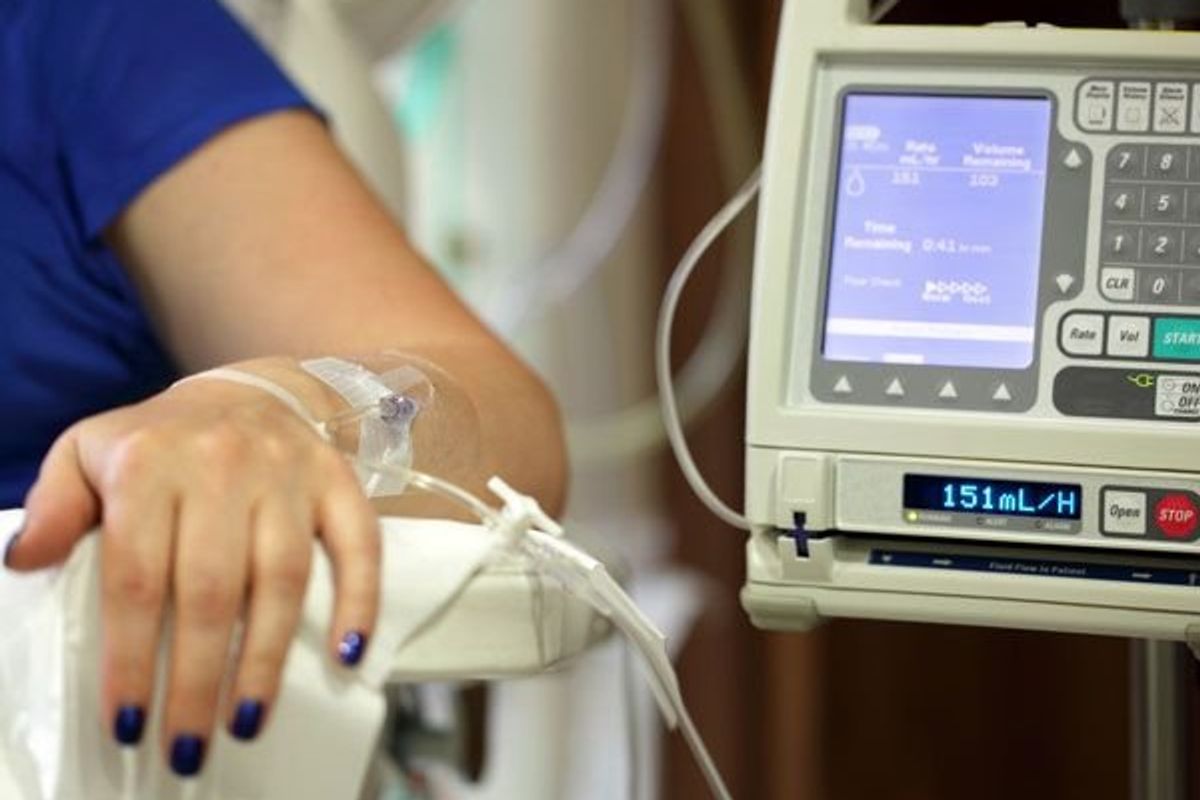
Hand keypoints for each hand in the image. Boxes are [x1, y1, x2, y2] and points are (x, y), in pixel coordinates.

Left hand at [4, 376, 379, 775]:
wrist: (247, 393)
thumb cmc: (161, 442)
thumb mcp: (87, 454)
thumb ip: (55, 506)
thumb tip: (27, 562)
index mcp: (151, 462)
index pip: (136, 576)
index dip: (131, 655)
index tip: (129, 718)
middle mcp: (222, 463)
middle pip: (210, 589)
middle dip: (196, 678)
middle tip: (187, 745)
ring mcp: (287, 472)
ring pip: (281, 578)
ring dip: (265, 657)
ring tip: (246, 720)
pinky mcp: (337, 481)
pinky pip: (359, 544)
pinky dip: (359, 600)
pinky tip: (347, 653)